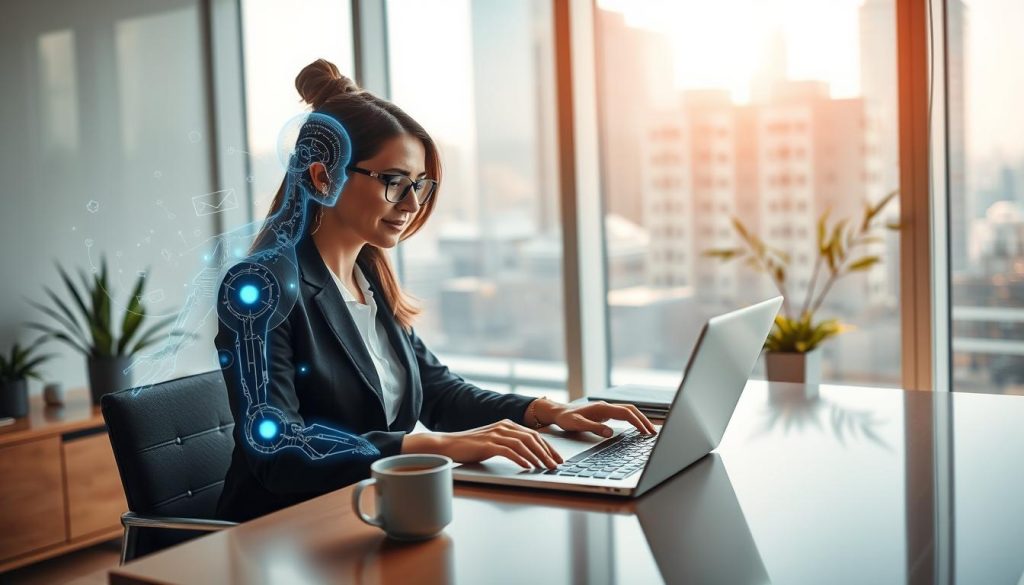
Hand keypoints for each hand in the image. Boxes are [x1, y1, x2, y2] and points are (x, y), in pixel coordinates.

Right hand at [401, 419, 563, 468]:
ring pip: (524, 444)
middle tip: (556, 465)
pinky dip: (521, 459)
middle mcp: (504, 426)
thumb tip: (527, 456)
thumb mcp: (493, 442)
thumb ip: (508, 444)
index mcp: (507, 424)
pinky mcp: (488, 444)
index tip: (557, 458)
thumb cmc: (470, 446)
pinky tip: (528, 467)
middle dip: (547, 452)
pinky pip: (509, 451)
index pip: (534, 434)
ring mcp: (496, 434)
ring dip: (537, 457)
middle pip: (532, 438)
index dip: (548, 447)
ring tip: (545, 467)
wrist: (448, 444)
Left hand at [536, 399, 656, 437]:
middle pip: (631, 410)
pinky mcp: (605, 412)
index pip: (626, 413)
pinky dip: (632, 419)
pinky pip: (623, 414)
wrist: (558, 412)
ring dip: (639, 419)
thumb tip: (610, 433)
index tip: (645, 432)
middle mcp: (606, 406)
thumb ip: (594, 428)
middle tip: (653, 433)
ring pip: (628, 411)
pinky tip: (636, 427)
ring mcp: (606, 408)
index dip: (637, 422)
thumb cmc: (566, 419)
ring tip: (648, 431)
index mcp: (602, 408)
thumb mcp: (577, 424)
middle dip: (643, 420)